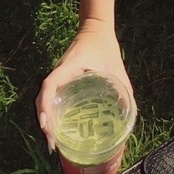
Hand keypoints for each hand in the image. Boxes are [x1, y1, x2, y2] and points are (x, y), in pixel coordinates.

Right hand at [34, 20, 134, 153]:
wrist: (96, 28)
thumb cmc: (106, 47)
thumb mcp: (116, 67)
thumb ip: (124, 88)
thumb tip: (130, 112)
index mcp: (68, 67)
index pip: (49, 85)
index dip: (45, 106)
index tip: (47, 126)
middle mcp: (59, 72)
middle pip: (43, 98)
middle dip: (45, 122)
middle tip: (53, 144)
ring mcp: (58, 76)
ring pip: (44, 99)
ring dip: (46, 120)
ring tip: (53, 142)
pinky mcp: (61, 79)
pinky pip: (51, 97)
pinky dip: (51, 112)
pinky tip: (58, 127)